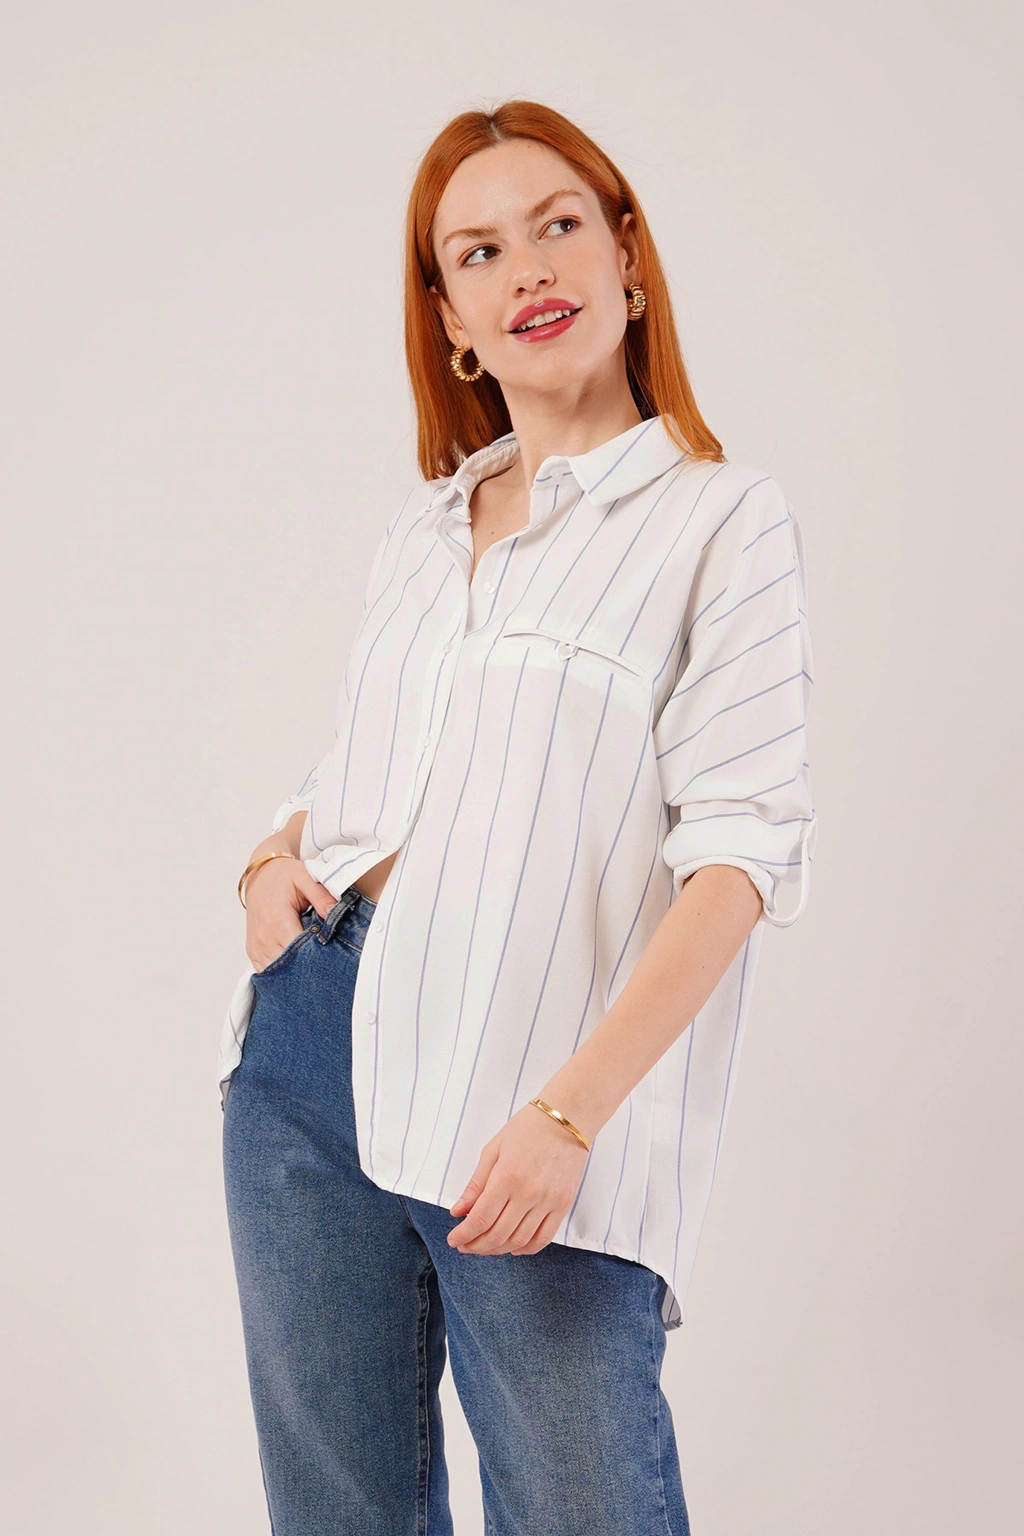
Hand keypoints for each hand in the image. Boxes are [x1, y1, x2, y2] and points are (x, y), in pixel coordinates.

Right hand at [244, 854, 335, 971]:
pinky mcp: (252, 949)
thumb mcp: (306, 878)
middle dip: (308, 967)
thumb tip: (335, 913)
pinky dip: (280, 972)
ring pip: (277, 972)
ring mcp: (256, 945)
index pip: (299, 951)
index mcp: (278, 920)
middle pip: (289, 965)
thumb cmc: (284, 876)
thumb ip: (322, 896)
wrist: (260, 874)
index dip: (317, 956)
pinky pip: (265, 970)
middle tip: (326, 965)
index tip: (332, 956)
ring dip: (294, 971)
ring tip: (312, 966)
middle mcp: (264, 936)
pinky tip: (294, 967)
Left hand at [446, 1103, 589, 1256]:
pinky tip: (511, 1247)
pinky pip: (543, 1238)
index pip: (480, 1219)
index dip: (464, 1235)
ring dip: (497, 1250)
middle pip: (497, 1234)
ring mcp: (548, 1201)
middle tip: (464, 1246)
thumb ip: (476, 1184)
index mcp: (507, 1176)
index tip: (453, 1240)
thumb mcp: (493, 1149)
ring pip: (518, 1241)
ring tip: (484, 1247)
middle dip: (476, 1246)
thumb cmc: (527, 1128)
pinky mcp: (563, 1205)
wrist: (567, 1118)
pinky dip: (525, 1249)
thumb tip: (458, 1211)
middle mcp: (528, 1193)